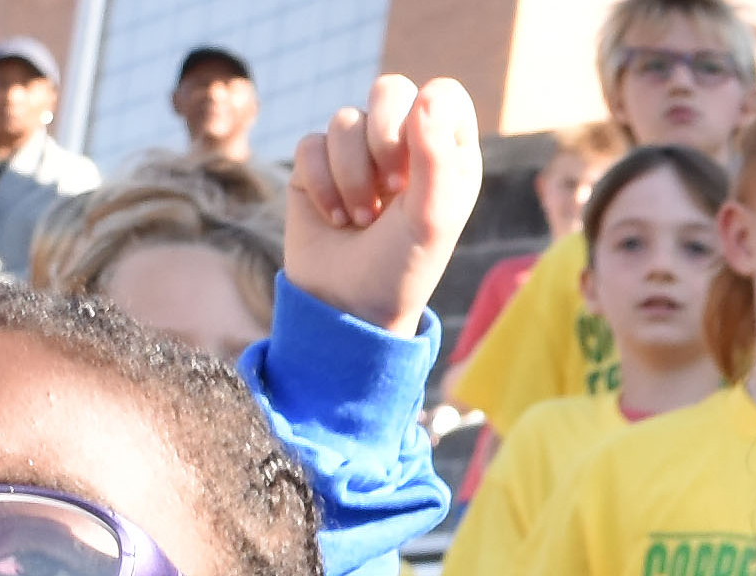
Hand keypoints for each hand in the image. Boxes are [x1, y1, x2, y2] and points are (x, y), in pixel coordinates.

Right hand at [283, 76, 483, 335]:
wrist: (348, 305)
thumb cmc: (404, 266)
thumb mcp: (431, 219)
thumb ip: (436, 158)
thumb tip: (426, 97)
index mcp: (446, 153)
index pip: (443, 94)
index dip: (428, 114)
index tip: (421, 161)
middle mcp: (403, 145)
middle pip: (389, 89)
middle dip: (384, 136)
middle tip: (394, 187)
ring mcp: (357, 153)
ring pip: (344, 120)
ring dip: (353, 176)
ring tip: (364, 219)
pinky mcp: (315, 165)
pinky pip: (310, 144)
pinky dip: (322, 184)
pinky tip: (335, 219)